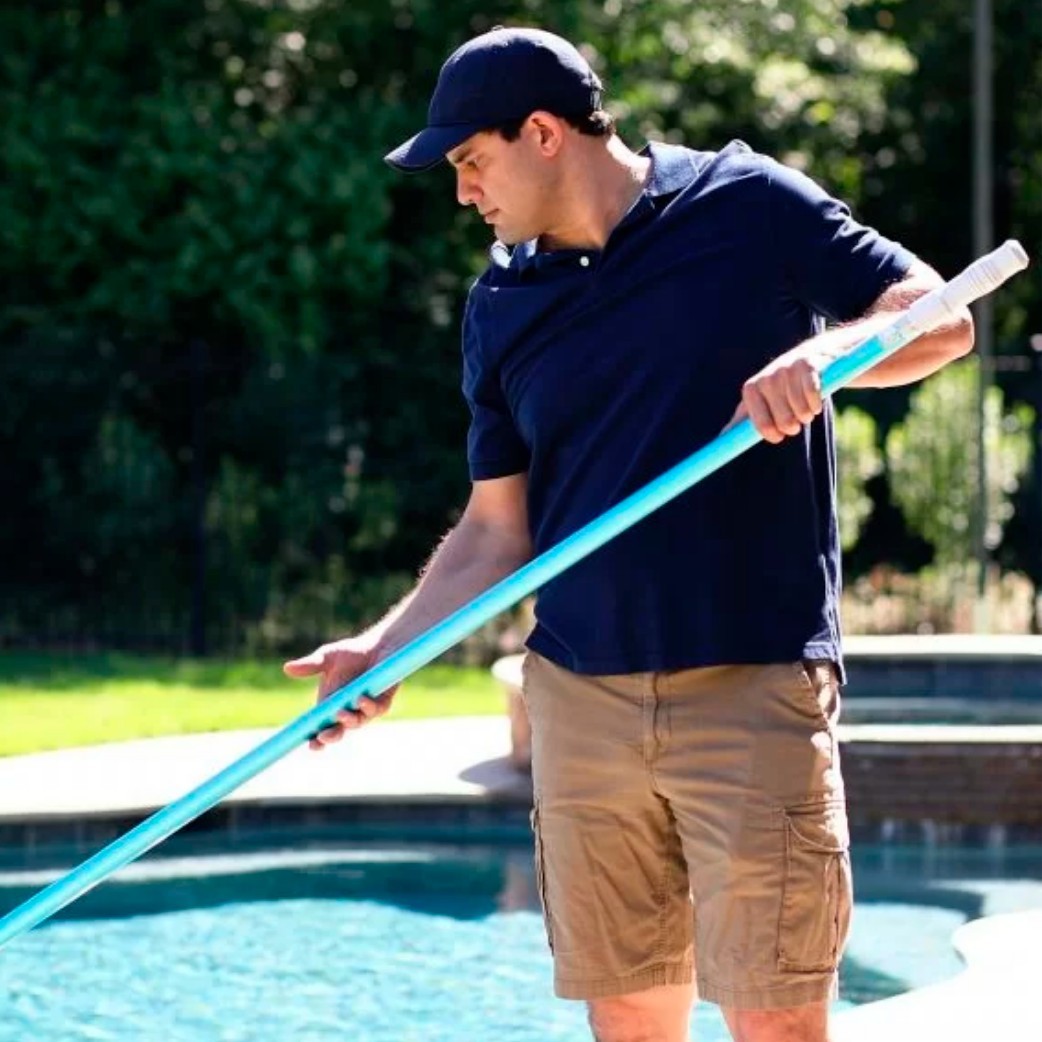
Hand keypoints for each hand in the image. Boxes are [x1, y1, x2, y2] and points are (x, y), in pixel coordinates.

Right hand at [283, 637, 398, 749]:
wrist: (379, 645)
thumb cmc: (352, 652)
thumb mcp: (328, 657)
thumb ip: (310, 665)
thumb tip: (287, 668)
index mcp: (329, 704)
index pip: (319, 726)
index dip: (314, 738)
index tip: (309, 744)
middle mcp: (346, 710)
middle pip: (337, 731)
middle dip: (330, 736)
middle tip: (323, 737)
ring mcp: (364, 709)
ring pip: (356, 723)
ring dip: (348, 720)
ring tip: (341, 713)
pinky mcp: (382, 704)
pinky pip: (374, 711)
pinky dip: (367, 707)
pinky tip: (361, 699)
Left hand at [725, 349, 825, 443]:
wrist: (812, 355)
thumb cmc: (782, 386)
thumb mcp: (758, 400)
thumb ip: (741, 419)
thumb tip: (722, 438)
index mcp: (751, 390)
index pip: (763, 425)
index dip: (774, 434)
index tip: (779, 435)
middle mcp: (766, 379)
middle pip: (785, 421)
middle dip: (794, 426)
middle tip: (796, 418)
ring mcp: (786, 370)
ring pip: (802, 412)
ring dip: (808, 415)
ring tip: (806, 407)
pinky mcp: (807, 366)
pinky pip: (814, 397)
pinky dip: (817, 404)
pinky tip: (815, 399)